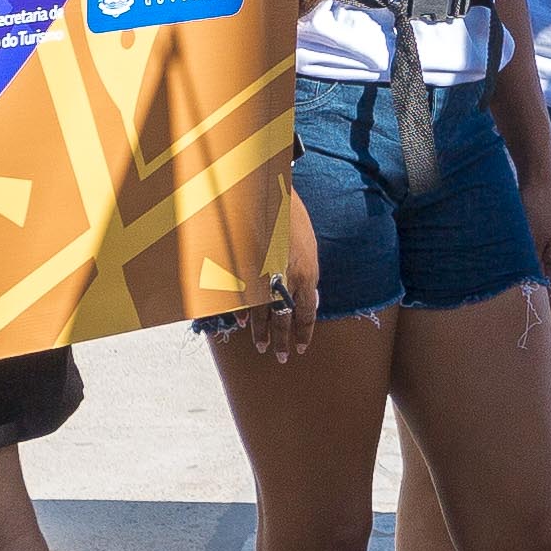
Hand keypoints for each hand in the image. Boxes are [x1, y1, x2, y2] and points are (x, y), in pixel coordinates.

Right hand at [242, 192, 325, 360]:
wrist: (272, 194)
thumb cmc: (293, 220)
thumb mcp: (309, 249)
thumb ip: (307, 274)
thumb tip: (304, 298)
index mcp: (307, 274)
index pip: (306, 313)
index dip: (303, 332)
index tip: (301, 347)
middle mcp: (287, 279)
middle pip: (284, 319)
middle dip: (282, 341)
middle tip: (280, 357)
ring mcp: (265, 276)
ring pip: (262, 313)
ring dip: (261, 332)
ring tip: (262, 346)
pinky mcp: (246, 270)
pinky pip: (243, 298)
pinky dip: (242, 312)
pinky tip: (242, 324)